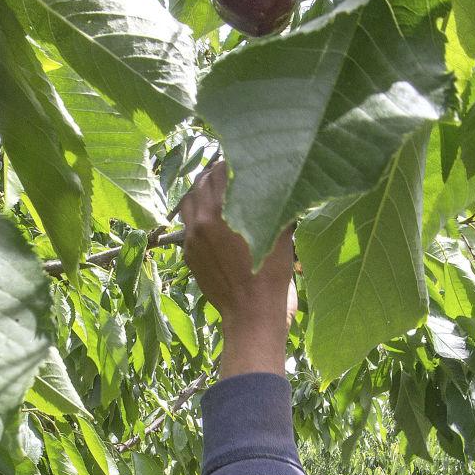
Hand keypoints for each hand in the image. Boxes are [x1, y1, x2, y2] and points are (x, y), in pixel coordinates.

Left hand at [179, 162, 296, 376]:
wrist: (251, 317)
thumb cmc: (272, 278)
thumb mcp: (281, 236)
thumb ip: (277, 204)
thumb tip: (286, 180)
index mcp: (221, 212)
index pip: (220, 171)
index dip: (233, 160)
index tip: (245, 157)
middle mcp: (200, 222)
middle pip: (201, 183)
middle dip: (216, 174)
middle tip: (234, 170)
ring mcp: (191, 240)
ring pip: (189, 203)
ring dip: (202, 193)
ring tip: (220, 192)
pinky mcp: (189, 256)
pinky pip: (188, 226)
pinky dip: (198, 216)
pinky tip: (215, 218)